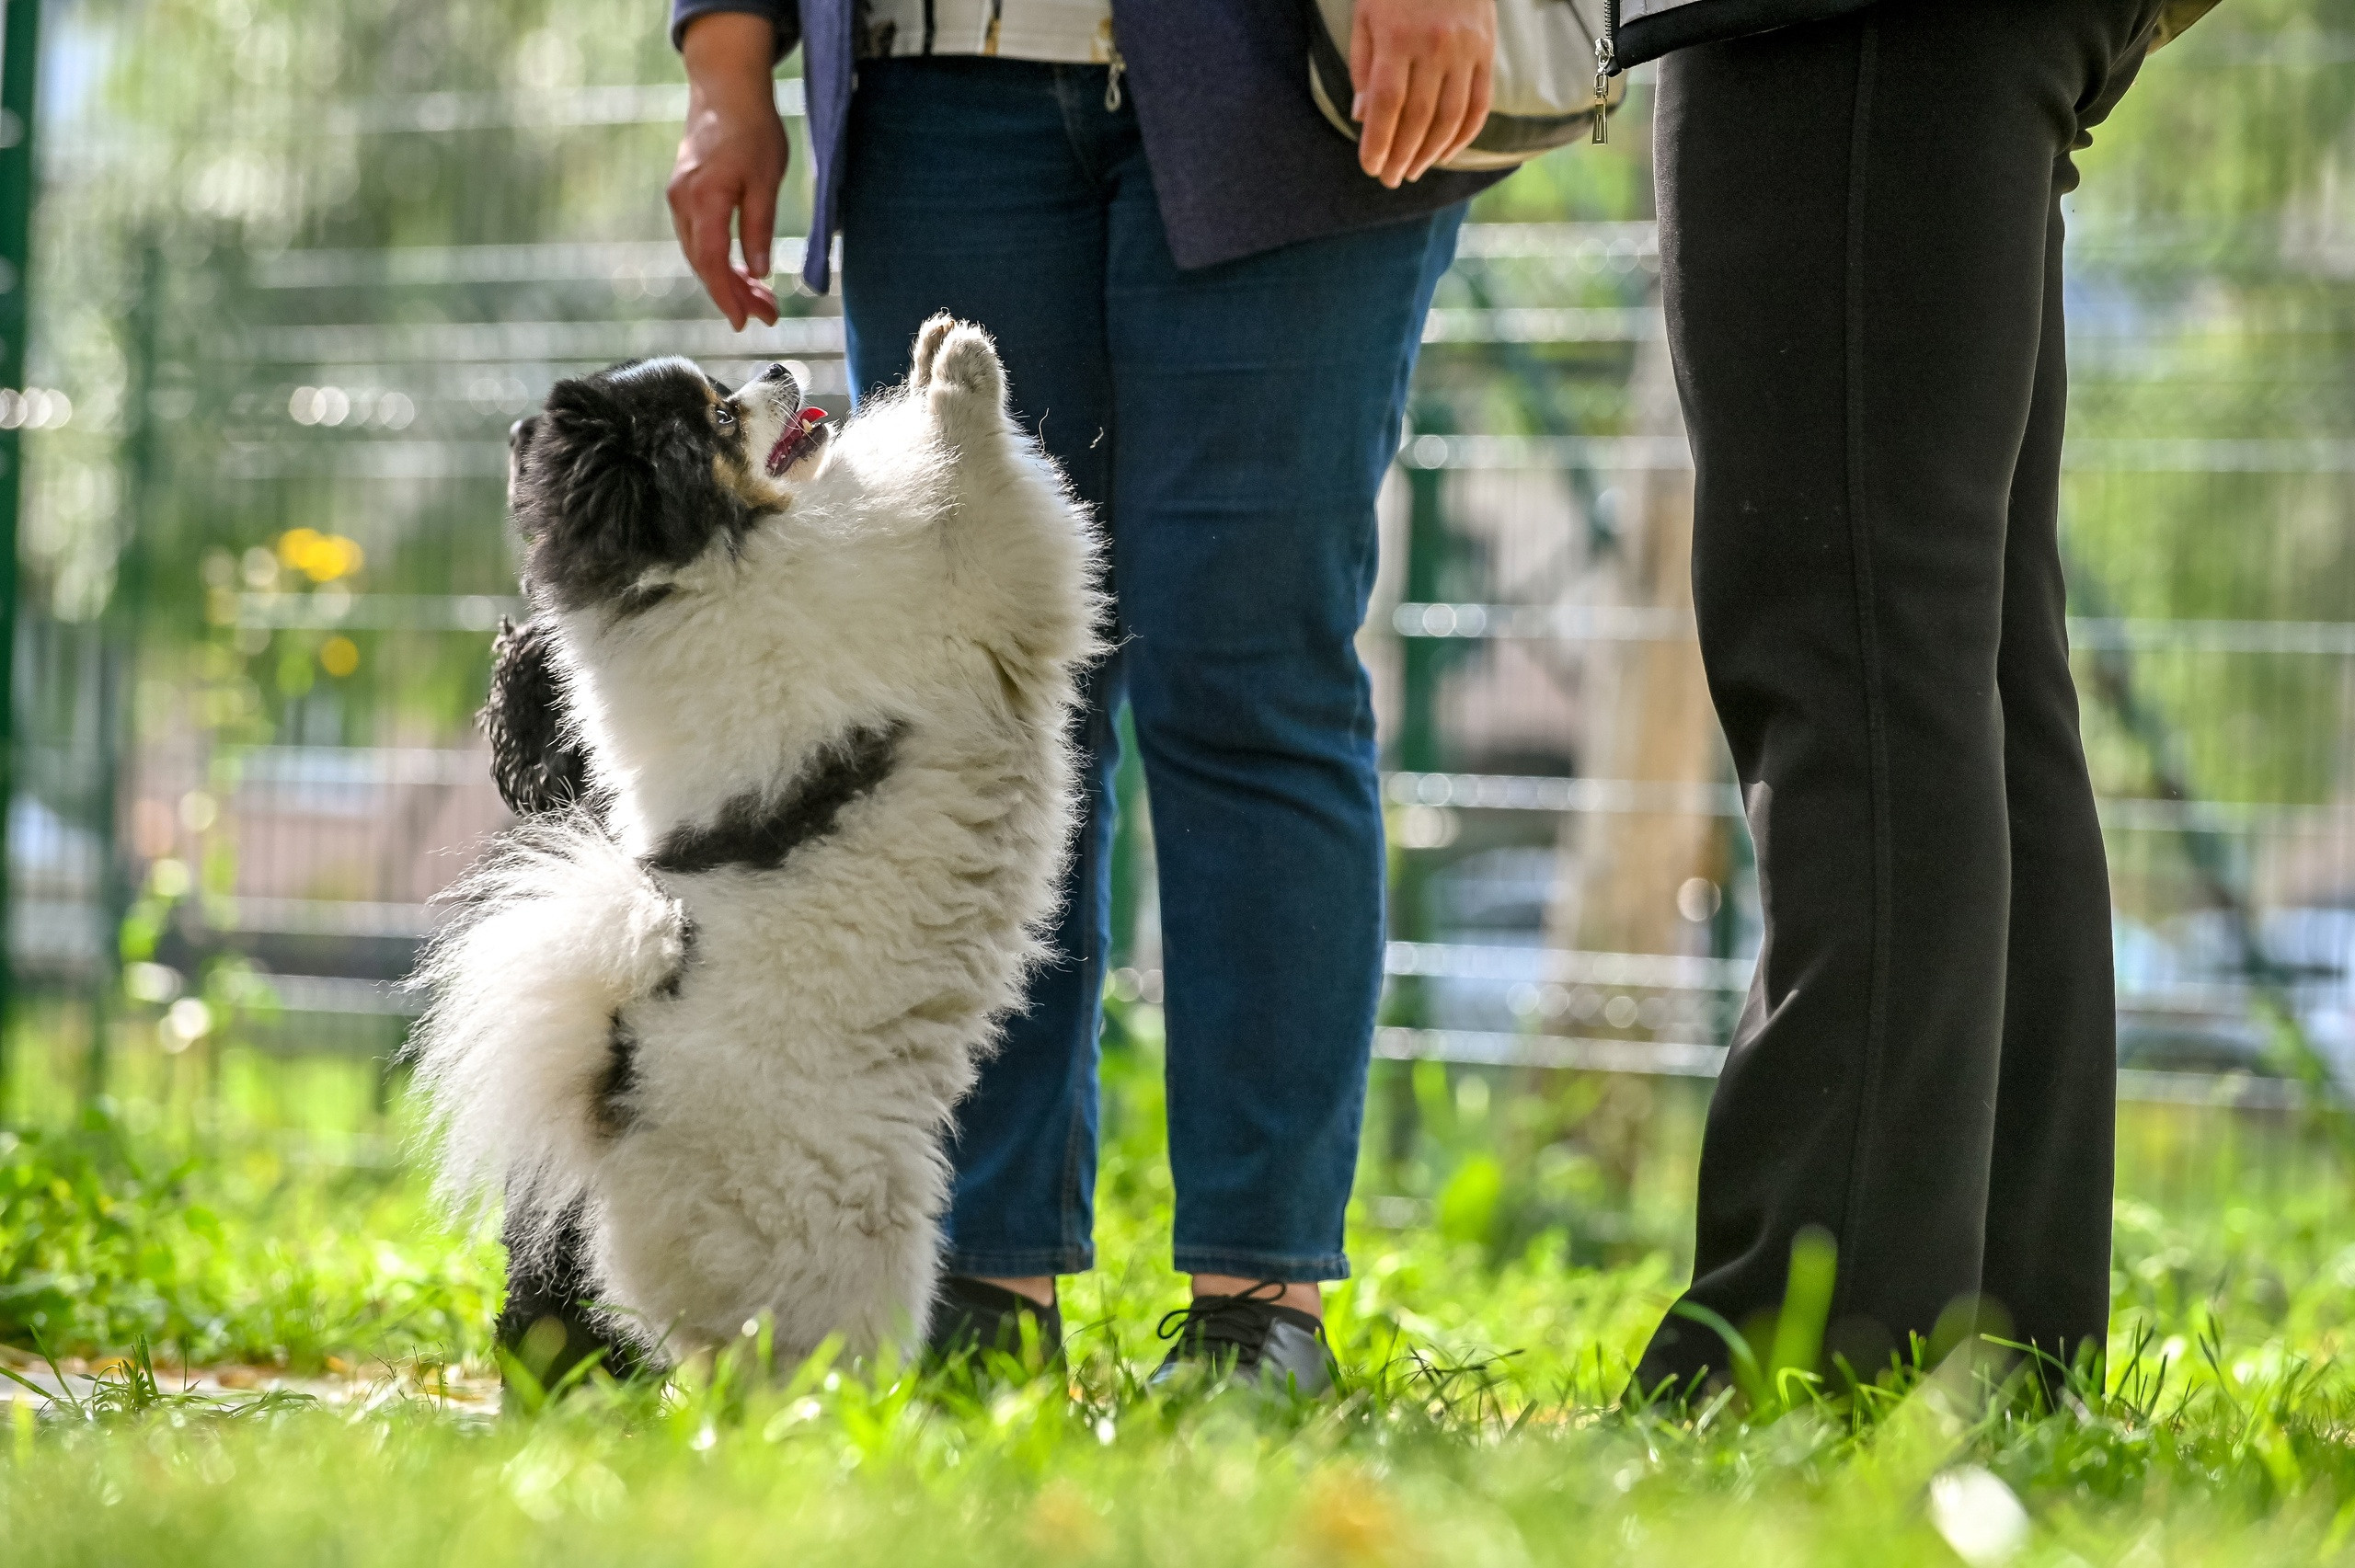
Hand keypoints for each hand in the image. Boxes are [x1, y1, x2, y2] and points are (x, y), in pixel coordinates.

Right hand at [669, 12, 787, 329]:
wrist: (725, 91)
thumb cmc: (752, 129)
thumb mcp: (766, 180)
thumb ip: (759, 227)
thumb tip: (759, 272)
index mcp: (704, 199)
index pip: (712, 262)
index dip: (727, 296)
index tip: (743, 322)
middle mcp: (682, 203)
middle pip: (705, 264)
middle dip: (735, 295)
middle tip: (769, 316)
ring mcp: (679, 199)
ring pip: (701, 254)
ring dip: (730, 280)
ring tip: (763, 300)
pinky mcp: (684, 195)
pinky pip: (700, 238)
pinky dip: (721, 259)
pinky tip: (744, 271)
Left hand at [1351, 0, 1495, 187]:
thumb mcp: (1367, 17)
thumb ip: (1363, 68)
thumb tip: (1362, 119)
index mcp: (1397, 38)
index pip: (1387, 104)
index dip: (1378, 142)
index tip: (1370, 167)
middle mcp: (1434, 47)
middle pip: (1418, 118)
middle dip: (1402, 155)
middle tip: (1390, 178)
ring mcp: (1465, 51)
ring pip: (1450, 118)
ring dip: (1431, 153)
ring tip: (1414, 171)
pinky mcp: (1486, 53)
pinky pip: (1479, 105)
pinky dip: (1463, 136)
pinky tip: (1445, 153)